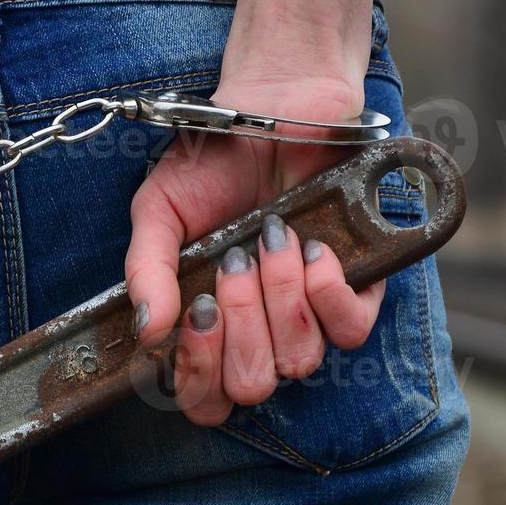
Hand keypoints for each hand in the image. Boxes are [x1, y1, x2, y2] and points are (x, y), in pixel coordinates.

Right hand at [127, 76, 387, 425]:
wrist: (274, 105)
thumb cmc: (212, 162)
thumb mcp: (158, 211)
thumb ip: (147, 270)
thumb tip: (146, 330)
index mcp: (207, 326)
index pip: (204, 399)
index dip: (198, 374)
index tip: (198, 311)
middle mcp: (258, 331)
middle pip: (251, 386)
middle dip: (240, 328)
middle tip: (233, 263)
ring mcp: (308, 314)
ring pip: (300, 360)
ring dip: (280, 297)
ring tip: (273, 238)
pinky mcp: (358, 286)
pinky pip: (351, 330)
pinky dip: (327, 291)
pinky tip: (312, 247)